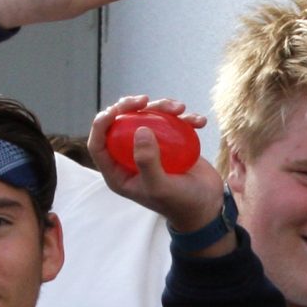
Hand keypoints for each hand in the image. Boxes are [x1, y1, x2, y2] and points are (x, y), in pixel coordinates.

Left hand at [85, 96, 229, 243]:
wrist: (207, 206)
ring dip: (162, 107)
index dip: (101, 124)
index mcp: (119, 172)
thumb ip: (147, 162)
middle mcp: (131, 157)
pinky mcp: (170, 142)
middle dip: (130, 106)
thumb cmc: (181, 203)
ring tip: (180, 108)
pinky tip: (198, 122)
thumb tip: (140, 130)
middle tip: (145, 100)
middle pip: (121, 123)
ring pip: (147, 117)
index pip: (99, 144)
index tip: (115, 110)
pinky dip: (185, 118)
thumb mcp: (161, 188)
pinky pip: (172, 122)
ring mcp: (151, 148)